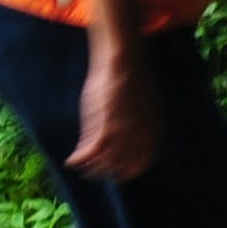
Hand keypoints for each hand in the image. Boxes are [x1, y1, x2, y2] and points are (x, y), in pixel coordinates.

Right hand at [69, 35, 168, 181]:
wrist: (123, 56)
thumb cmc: (132, 75)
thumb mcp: (144, 102)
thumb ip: (141, 123)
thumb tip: (134, 137)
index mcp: (154, 130)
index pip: (143, 162)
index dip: (130, 168)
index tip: (118, 171)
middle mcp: (141, 137)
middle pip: (124, 167)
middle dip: (109, 170)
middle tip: (95, 171)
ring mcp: (124, 134)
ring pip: (106, 163)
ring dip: (93, 168)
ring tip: (83, 167)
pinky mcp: (105, 128)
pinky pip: (91, 153)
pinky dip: (80, 158)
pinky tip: (72, 160)